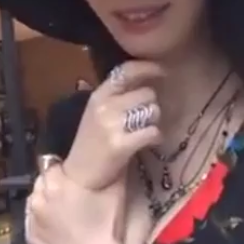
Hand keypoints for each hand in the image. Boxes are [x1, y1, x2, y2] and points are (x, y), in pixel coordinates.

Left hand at [25, 165, 123, 243]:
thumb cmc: (105, 226)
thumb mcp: (115, 193)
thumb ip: (113, 171)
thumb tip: (113, 157)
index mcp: (55, 183)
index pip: (52, 165)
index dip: (64, 170)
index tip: (74, 177)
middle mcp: (38, 198)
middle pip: (42, 181)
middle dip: (54, 184)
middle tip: (71, 193)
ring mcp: (32, 219)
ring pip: (36, 200)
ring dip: (46, 201)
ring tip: (64, 211)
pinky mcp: (30, 237)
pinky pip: (33, 221)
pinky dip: (42, 220)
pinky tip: (57, 227)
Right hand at [62, 61, 164, 190]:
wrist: (80, 175)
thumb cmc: (92, 142)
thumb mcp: (97, 112)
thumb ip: (117, 95)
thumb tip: (144, 78)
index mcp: (99, 95)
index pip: (126, 71)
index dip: (148, 67)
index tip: (163, 70)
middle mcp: (105, 106)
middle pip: (147, 93)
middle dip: (152, 105)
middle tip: (145, 118)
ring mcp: (112, 125)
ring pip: (152, 111)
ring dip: (154, 121)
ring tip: (143, 132)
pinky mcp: (121, 145)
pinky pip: (153, 132)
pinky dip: (156, 137)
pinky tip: (149, 142)